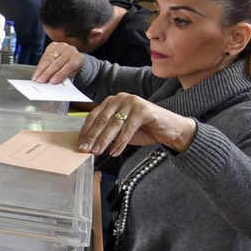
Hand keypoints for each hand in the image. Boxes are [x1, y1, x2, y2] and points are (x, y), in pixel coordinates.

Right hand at [32, 42, 85, 83]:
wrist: (71, 57)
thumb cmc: (72, 68)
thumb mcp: (72, 74)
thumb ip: (65, 77)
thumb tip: (52, 82)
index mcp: (78, 59)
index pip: (69, 67)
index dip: (60, 74)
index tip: (52, 82)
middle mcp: (70, 51)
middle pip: (57, 63)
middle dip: (47, 73)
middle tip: (41, 80)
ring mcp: (61, 47)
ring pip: (49, 59)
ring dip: (41, 69)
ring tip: (36, 77)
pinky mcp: (53, 45)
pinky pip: (44, 56)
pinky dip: (40, 65)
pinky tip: (37, 72)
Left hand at [77, 93, 197, 156]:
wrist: (170, 129)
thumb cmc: (144, 129)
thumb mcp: (121, 131)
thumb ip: (107, 134)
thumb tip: (89, 144)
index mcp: (112, 101)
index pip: (94, 115)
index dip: (86, 131)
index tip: (80, 144)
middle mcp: (121, 98)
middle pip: (102, 120)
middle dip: (92, 137)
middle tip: (85, 150)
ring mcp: (132, 101)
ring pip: (114, 124)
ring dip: (104, 140)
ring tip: (98, 152)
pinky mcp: (144, 109)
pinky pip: (128, 128)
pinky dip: (120, 142)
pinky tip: (115, 151)